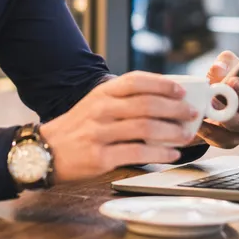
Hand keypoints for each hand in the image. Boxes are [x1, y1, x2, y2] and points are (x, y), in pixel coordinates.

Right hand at [40, 72, 197, 182]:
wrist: (46, 151)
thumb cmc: (78, 128)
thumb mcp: (95, 105)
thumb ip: (122, 101)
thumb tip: (163, 102)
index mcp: (102, 94)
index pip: (136, 81)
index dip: (161, 84)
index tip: (181, 90)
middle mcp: (101, 110)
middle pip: (146, 104)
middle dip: (175, 109)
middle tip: (192, 113)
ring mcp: (100, 133)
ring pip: (145, 128)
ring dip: (172, 131)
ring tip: (186, 135)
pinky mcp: (100, 157)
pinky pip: (137, 153)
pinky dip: (159, 153)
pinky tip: (172, 153)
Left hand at [195, 51, 238, 148]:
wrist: (204, 106)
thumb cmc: (220, 82)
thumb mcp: (221, 68)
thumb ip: (223, 64)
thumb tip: (219, 68)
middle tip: (233, 82)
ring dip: (227, 114)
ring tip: (211, 103)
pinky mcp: (231, 139)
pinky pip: (223, 138)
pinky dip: (210, 131)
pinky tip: (200, 122)